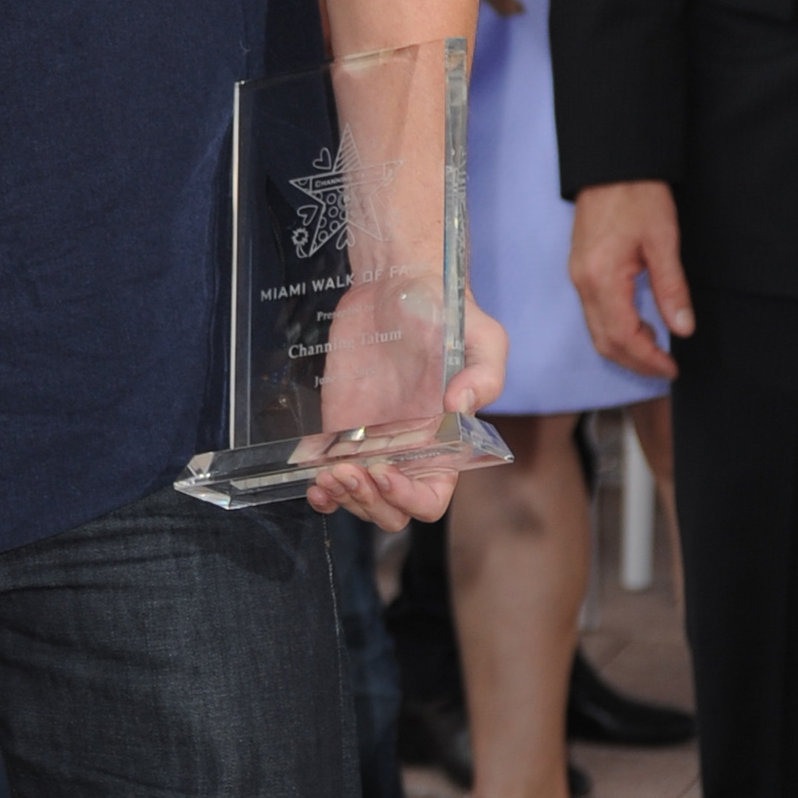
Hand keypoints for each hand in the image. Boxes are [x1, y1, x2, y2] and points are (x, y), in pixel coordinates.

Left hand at [307, 293, 508, 531]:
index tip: (384, 473)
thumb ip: (484, 377)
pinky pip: (328, 476)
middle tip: (348, 472)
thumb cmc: (448, 314)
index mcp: (445, 446)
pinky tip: (313, 480)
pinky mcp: (339, 430)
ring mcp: (370, 445)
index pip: (430, 500)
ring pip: (357, 499)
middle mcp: (408, 453)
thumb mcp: (484, 339)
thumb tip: (460, 406)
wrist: (397, 286)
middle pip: (389, 510)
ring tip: (328, 474)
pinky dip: (321, 490)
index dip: (408, 499)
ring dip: (342, 498)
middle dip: (368, 503)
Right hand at [570, 179, 690, 382]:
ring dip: (625, 348)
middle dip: (635, 362)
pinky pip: (594, 314)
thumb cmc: (637, 196)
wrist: (611, 166)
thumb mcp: (663, 241)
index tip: (672, 368)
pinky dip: (616, 330)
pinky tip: (640, 326)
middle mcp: (584, 283)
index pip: (622, 336)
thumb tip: (682, 327)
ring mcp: (579, 278)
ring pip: (597, 330)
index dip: (648, 359)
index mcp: (602, 278)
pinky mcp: (581, 271)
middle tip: (665, 368)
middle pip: (604, 341)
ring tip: (657, 351)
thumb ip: (671, 288)